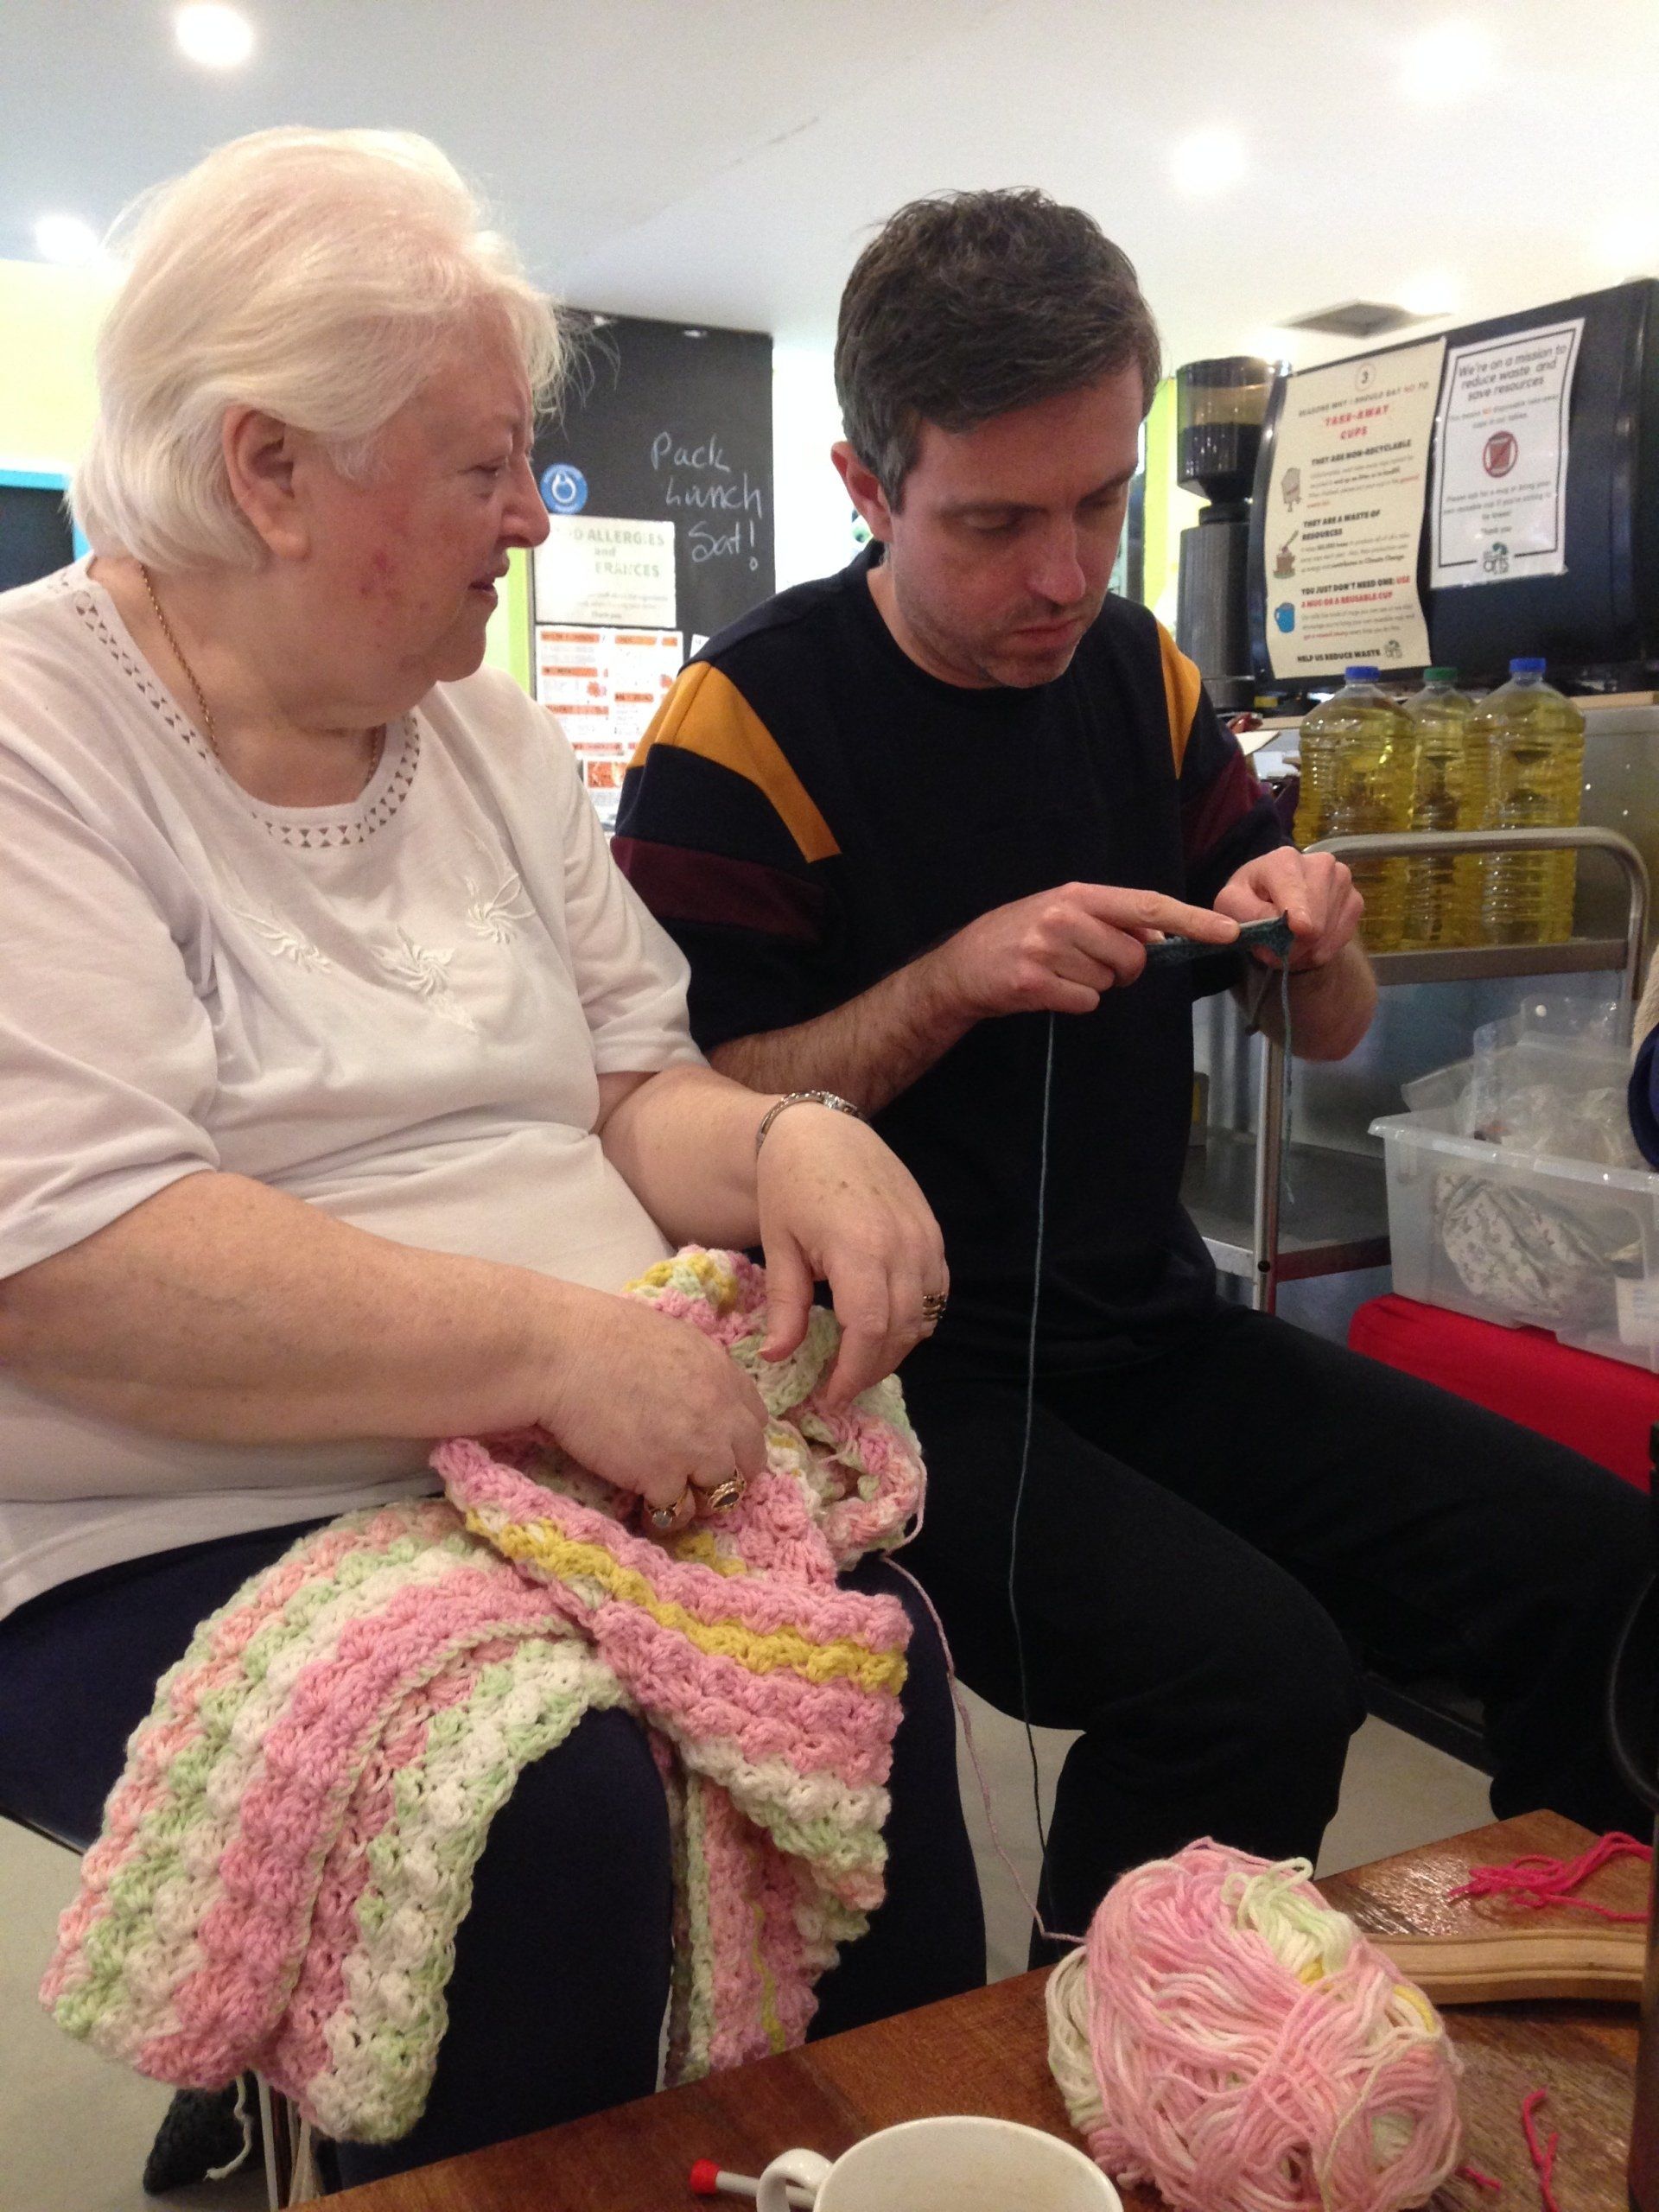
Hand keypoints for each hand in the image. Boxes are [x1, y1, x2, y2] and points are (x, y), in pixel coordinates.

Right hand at [536, 1284, 768, 1530]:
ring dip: (697, 1497)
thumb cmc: (598, 1335)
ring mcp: (696, 1448)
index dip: (734, 1437)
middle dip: (727, 1473)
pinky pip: (676, 1512)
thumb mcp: (670, 1340)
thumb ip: (695, 1371)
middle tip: (695, 1477)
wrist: (560, 1352)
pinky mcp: (662, 1477)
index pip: (754, 1419)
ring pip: (722, 1494)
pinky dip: (660, 1514)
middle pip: (750, 1461)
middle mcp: (720, 1411)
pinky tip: (642, 1507)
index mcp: (722, 1372)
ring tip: (668, 1496)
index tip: (713, 1445)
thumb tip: (694, 1394)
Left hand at [755, 1105, 947, 1410]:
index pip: (869, 1331)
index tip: (830, 1395)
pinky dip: (917, 1318)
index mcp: (859, 1248)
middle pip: (900, 1331)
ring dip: (895, 1347)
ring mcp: (925, 1239)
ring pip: (924, 1317)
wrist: (821, 1130)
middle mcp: (903, 1246)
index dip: (852, 1372)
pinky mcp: (933, 1233)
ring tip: (860, 1359)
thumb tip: (778, 1358)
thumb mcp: (778, 1245)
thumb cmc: (789, 1185)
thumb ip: (785, 1305)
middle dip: (871, 1368)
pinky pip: (937, 1292)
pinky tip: (886, 1324)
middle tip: (840, 1385)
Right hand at [928, 882, 1239, 1017]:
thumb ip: (1110, 921)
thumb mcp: (1064, 914)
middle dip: (1122, 970)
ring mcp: (1048, 949)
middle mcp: (1065, 916)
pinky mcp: (1035, 983)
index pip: (1148, 905)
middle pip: (1133, 956)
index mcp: (1079, 895)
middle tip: (1088, 965)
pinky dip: (1073, 1002)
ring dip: (1091, 985)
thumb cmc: (1018, 937)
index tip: (1228, 931)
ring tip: (1057, 973)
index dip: (1193, 919)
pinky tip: (1047, 990)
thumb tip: (1160, 939)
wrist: (962, 967)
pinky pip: (1085, 1002)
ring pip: (1108, 982)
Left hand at [1215, 848, 1361, 971]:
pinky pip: (1340, 939)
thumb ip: (1246, 914)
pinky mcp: (1355, 900)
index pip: (1293, 889)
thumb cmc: (1249, 897)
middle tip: (1275, 947)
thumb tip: (1277, 930)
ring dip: (1305, 949)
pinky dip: (1321, 950)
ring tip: (1288, 942)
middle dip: (1292, 943)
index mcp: (1284, 860)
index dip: (1297, 910)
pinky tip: (1307, 943)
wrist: (1273, 898)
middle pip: (1314, 919)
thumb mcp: (1231, 903)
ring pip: (1327, 933)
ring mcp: (1342, 881)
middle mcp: (1320, 864)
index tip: (1300, 927)